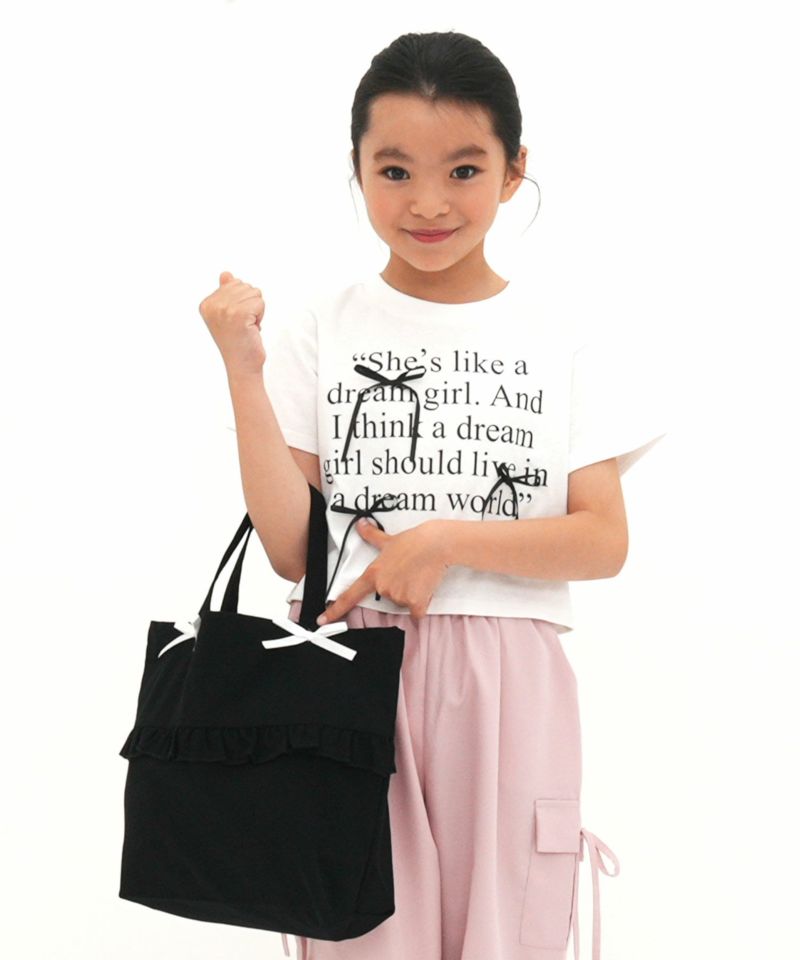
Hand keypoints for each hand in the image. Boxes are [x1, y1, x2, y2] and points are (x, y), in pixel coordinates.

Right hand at [198, 271, 265, 376]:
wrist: (242, 367)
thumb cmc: (238, 342)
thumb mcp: (229, 315)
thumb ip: (226, 293)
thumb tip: (226, 274)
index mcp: (206, 304)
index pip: (235, 283)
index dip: (242, 302)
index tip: (235, 321)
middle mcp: (212, 305)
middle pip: (245, 286)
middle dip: (251, 305)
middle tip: (243, 325)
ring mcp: (224, 309)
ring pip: (255, 293)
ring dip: (256, 311)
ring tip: (247, 327)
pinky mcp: (239, 314)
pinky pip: (260, 303)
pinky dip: (261, 316)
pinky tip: (252, 329)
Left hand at [317, 519, 449, 624]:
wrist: (435, 544)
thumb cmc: (414, 540)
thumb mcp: (388, 539)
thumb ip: (372, 536)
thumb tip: (362, 525)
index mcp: (373, 574)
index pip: (349, 595)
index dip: (335, 610)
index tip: (322, 620)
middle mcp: (383, 587)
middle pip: (387, 597)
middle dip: (397, 588)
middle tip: (407, 572)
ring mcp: (398, 595)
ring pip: (403, 603)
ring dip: (410, 594)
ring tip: (418, 575)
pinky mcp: (414, 603)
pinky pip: (416, 612)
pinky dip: (421, 604)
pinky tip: (425, 587)